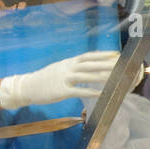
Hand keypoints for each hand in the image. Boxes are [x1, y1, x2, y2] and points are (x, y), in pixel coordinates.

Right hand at [0, 51, 121, 108]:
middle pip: (91, 64)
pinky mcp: (61, 91)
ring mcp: (64, 79)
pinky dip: (91, 92)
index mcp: (69, 62)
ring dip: (102, 77)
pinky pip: (79, 91)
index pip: (89, 56)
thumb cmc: (46, 78)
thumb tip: (88, 66)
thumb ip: (74, 66)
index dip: (103, 55)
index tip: (116, 54)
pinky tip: (101, 95)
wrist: (27, 86)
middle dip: (107, 64)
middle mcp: (68, 68)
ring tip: (116, 78)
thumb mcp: (61, 67)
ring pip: (87, 76)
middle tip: (122, 64)